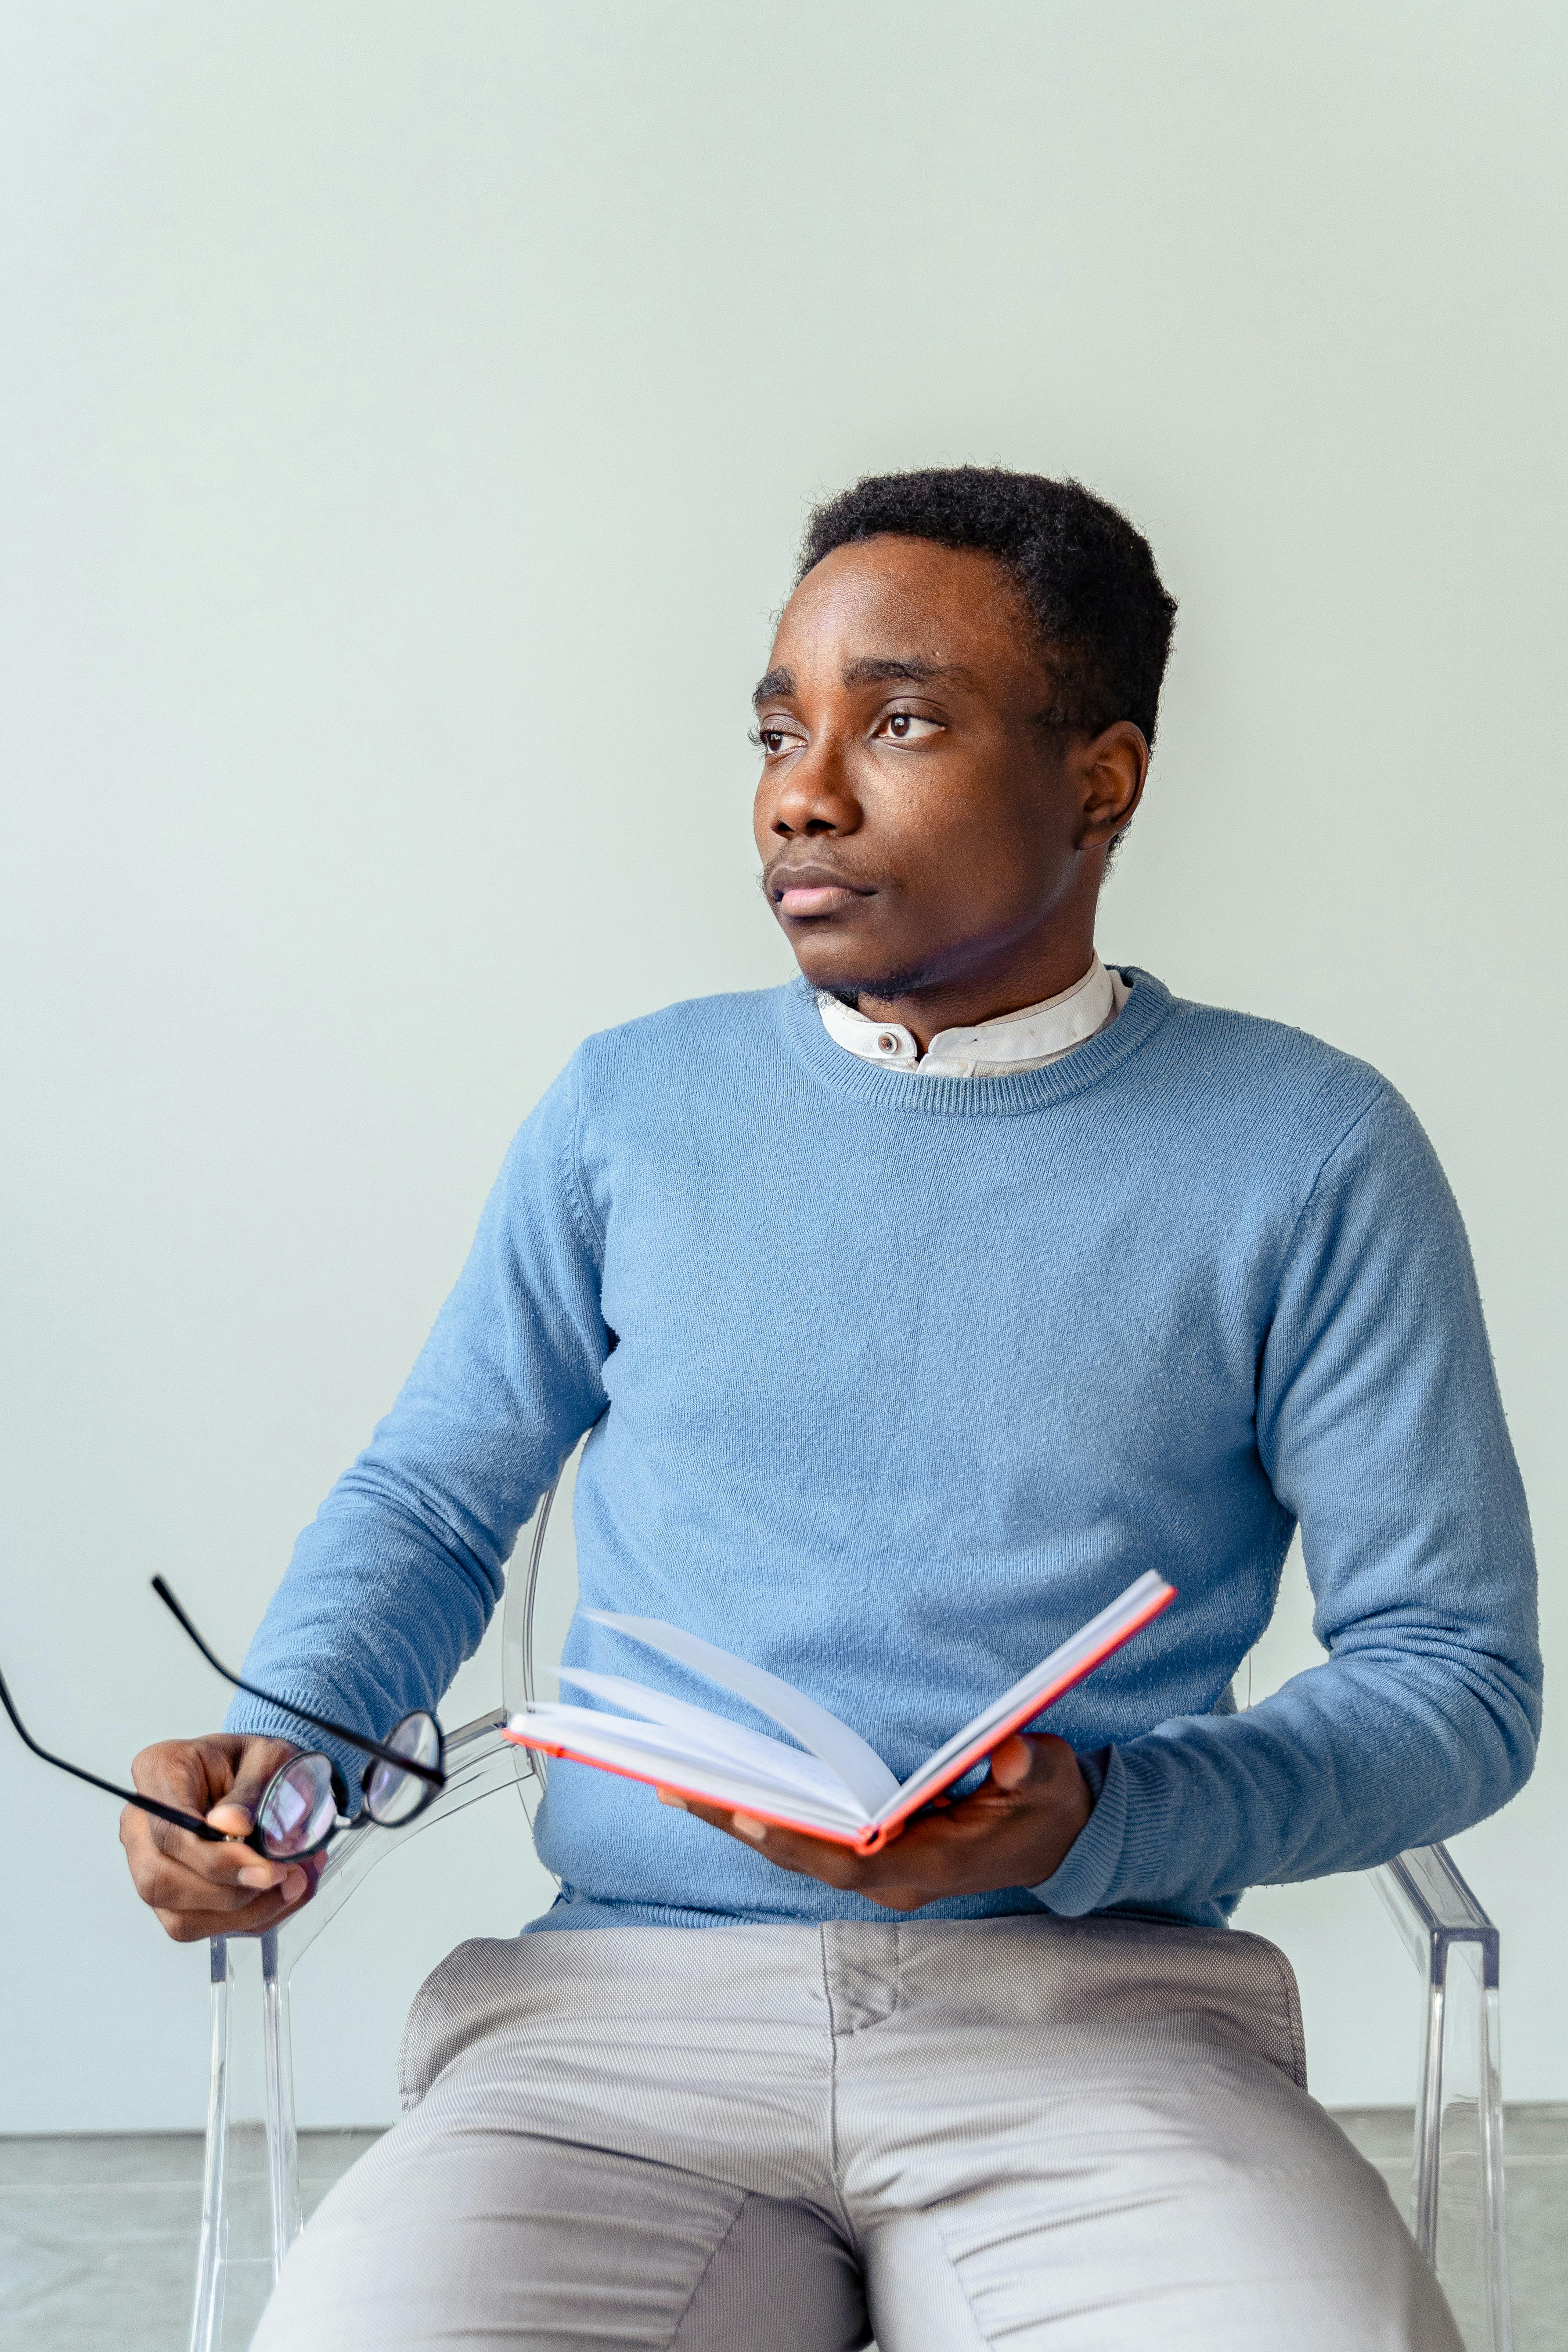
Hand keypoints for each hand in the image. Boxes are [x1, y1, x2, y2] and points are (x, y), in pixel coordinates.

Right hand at [120, 1733, 321, 1942]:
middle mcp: (141, 1822)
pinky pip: (196, 1925)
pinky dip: (243, 1921)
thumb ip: (252, 1790)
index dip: (215, 1859)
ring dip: (241, 1913)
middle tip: (283, 1876)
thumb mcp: (269, 1759)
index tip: (264, 1866)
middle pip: (162, 1880)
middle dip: (228, 1891)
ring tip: (291, 1885)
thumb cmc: (260, 1762)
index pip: (170, 1830)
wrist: (265, 1772)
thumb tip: (231, 1826)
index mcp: (159, 1770)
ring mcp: (147, 1861)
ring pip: (177, 1915)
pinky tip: (277, 1896)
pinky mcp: (167, 1895)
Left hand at [658, 1732, 1093, 1911]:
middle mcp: (893, 1878)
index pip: (853, 1861)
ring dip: (738, 1820)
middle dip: (740, 1823)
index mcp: (930, 1866)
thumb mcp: (1051, 1781)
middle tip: (675, 1788)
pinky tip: (721, 1794)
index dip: (799, 1841)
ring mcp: (879, 1870)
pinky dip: (763, 1816)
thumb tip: (1011, 1755)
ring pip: (797, 1850)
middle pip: (805, 1856)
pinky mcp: (872, 1854)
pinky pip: (806, 1840)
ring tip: (675, 1786)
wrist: (1058, 1836)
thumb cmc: (1049, 1804)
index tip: (747, 1815)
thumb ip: (1032, 1768)